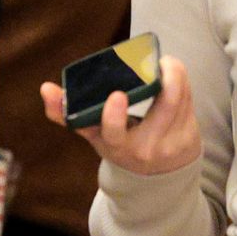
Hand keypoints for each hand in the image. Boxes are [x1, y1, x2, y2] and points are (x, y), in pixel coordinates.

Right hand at [41, 55, 201, 175]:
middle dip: (169, 80)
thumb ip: (66, 112)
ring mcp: (172, 144)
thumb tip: (46, 88)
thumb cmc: (118, 143)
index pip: (114, 134)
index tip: (116, 95)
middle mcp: (146, 148)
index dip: (114, 116)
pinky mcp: (191, 137)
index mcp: (117, 146)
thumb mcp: (92, 133)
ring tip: (165, 62)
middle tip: (159, 60)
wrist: (156, 175)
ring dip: (177, 76)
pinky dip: (184, 84)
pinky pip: (190, 102)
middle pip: (165, 109)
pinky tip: (174, 75)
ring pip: (181, 100)